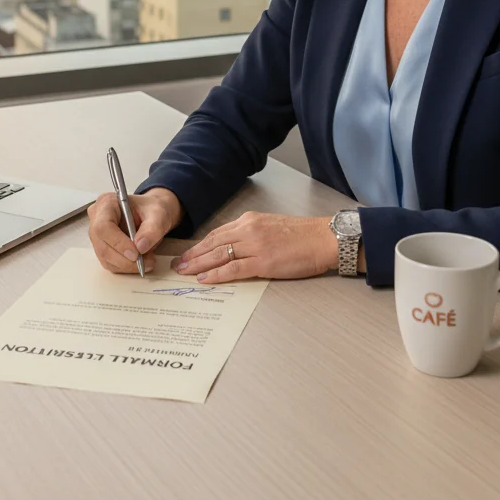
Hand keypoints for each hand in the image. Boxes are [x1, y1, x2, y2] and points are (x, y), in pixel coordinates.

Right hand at [88, 187, 182, 274]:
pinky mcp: (103, 248)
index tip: (136, 253)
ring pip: (106, 258)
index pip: (103, 226)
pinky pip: (110, 263)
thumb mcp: (159, 215)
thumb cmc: (152, 210)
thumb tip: (141, 247)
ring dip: (127, 265)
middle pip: (102, 245)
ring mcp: (98, 236)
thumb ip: (152, 228)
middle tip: (145, 262)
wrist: (152, 215)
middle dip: (124, 259)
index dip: (118, 242)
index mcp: (107, 203)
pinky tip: (140, 263)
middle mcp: (97, 219)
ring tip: (147, 261)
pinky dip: (126, 267)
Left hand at [171, 212, 338, 282]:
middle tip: (177, 264)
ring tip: (184, 272)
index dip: (200, 244)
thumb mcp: (272, 226)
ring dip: (198, 264)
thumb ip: (253, 233)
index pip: (218, 233)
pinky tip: (204, 279)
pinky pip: (233, 269)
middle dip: (193, 254)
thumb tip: (236, 246)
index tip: (188, 253)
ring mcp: (254, 245)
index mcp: (250, 220)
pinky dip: (216, 274)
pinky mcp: (262, 261)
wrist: (322, 238)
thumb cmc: (302, 235)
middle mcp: (249, 230)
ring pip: (218, 255)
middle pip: (213, 243)